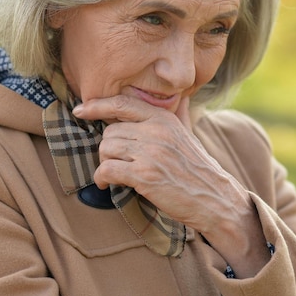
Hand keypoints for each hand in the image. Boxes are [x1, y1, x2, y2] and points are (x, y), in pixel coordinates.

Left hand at [72, 95, 242, 233]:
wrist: (214, 197)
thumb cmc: (198, 169)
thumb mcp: (189, 134)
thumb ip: (179, 114)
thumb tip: (181, 97)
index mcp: (164, 118)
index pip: (122, 103)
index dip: (97, 105)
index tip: (80, 110)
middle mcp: (156, 131)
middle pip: (110, 131)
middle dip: (108, 149)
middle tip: (116, 162)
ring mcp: (150, 153)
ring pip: (106, 149)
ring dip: (105, 164)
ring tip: (115, 174)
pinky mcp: (144, 176)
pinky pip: (107, 170)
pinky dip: (101, 178)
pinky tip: (106, 184)